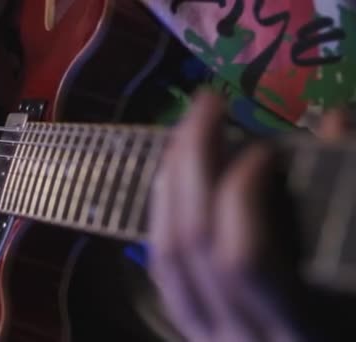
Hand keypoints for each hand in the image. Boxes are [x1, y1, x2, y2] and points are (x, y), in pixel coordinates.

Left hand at [148, 89, 351, 341]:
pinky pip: (162, 263)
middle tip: (208, 103)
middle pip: (189, 242)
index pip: (243, 257)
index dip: (244, 192)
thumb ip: (349, 198)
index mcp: (296, 332)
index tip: (264, 147)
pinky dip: (164, 212)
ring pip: (164, 252)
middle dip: (192, 160)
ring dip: (170, 180)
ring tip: (188, 131)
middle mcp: (238, 337)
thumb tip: (337, 120)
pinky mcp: (189, 322)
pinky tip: (177, 176)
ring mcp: (203, 333)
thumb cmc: (349, 315)